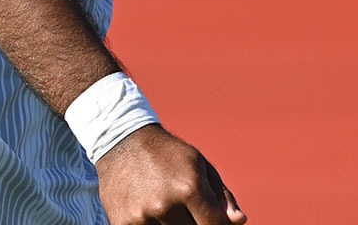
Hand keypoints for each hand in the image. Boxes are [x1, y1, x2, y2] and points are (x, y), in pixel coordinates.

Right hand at [95, 124, 244, 224]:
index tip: (213, 221)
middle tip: (188, 211)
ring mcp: (142, 217)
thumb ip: (221, 197)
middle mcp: (165, 205)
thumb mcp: (199, 165)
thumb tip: (238, 222)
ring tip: (169, 209)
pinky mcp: (122, 224)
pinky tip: (150, 214)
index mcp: (190, 188)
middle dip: (195, 224)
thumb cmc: (167, 155)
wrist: (120, 141)